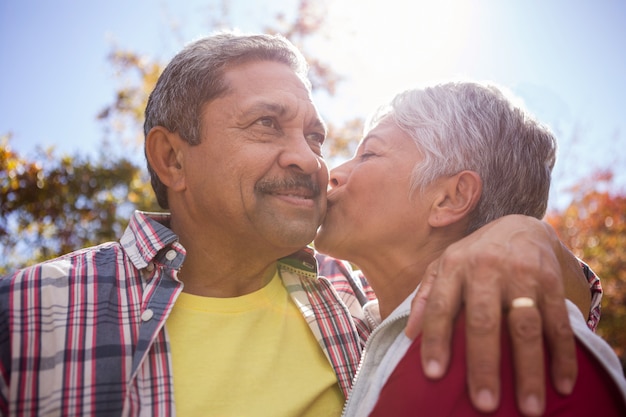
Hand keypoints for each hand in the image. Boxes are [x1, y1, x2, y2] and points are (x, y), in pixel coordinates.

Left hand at [405, 215, 583, 416]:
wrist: (519, 225)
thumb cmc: (473, 256)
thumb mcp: (443, 266)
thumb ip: (426, 298)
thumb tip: (408, 335)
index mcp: (454, 266)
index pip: (441, 307)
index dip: (436, 340)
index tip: (433, 374)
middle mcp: (486, 268)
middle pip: (484, 321)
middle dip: (484, 364)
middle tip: (484, 402)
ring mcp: (522, 274)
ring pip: (525, 327)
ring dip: (528, 369)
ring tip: (529, 407)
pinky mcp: (551, 281)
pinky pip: (558, 323)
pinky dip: (563, 356)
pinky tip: (562, 384)